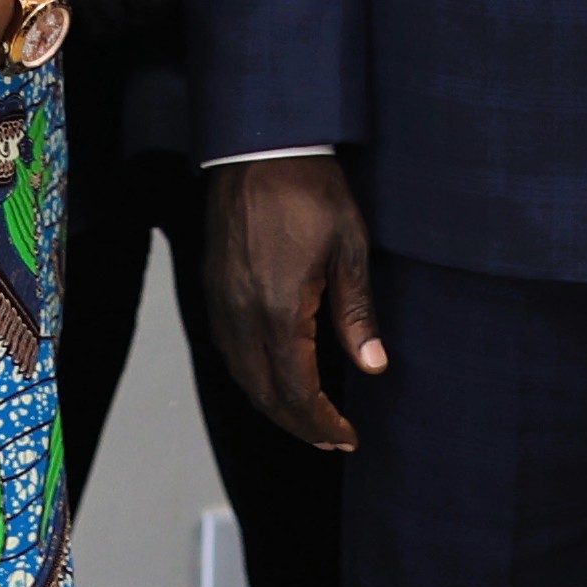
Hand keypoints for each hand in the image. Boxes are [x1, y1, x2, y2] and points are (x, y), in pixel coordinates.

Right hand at [206, 153, 381, 454]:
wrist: (258, 147)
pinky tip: (273, 378)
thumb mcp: (350, 248)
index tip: (347, 436)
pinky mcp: (212, 288)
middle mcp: (242, 315)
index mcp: (279, 310)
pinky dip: (252, 378)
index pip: (297, 390)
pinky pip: (228, 351)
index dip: (322, 422)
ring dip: (273, 406)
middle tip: (330, 439)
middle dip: (298, 425)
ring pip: (241, 377)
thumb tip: (374, 366)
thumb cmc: (309, 190)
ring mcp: (221, 303)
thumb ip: (358, 313)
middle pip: (265, 394)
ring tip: (306, 419)